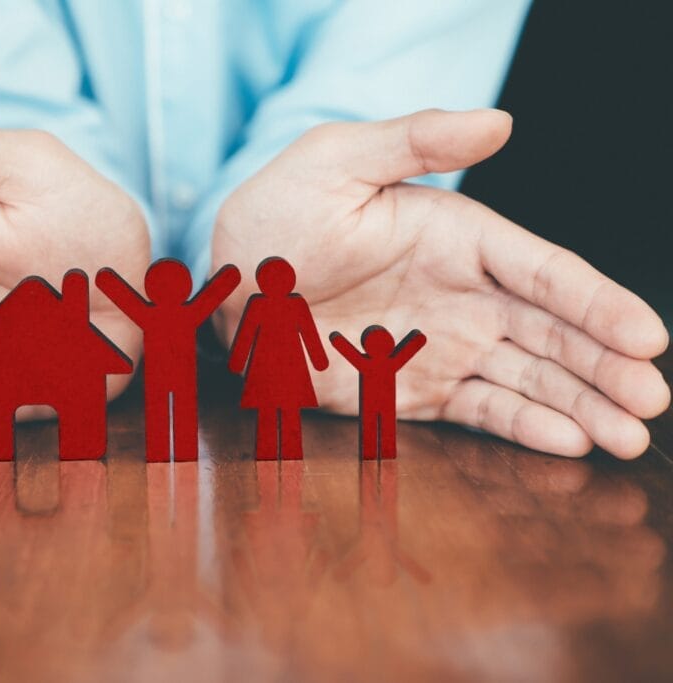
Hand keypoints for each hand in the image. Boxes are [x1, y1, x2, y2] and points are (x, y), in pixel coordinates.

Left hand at [212, 109, 669, 457]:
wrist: (225, 286)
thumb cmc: (277, 214)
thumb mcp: (337, 162)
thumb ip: (415, 143)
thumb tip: (498, 120)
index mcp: (459, 237)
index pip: (544, 271)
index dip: (597, 303)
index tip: (646, 336)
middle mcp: (463, 294)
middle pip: (553, 332)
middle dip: (606, 365)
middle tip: (650, 400)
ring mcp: (442, 345)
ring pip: (528, 378)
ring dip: (580, 405)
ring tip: (627, 435)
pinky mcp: (412, 389)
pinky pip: (478, 411)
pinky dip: (522, 428)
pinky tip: (565, 442)